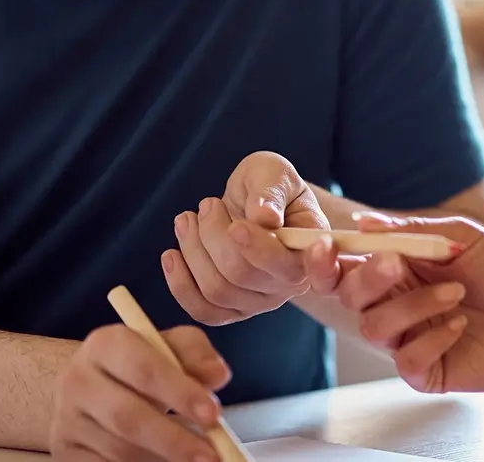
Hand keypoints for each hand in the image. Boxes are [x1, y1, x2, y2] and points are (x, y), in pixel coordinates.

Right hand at [50, 322, 230, 461]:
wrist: (91, 387)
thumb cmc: (140, 365)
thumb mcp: (169, 347)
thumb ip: (195, 354)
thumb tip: (218, 375)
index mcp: (104, 344)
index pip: (144, 369)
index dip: (180, 393)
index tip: (212, 415)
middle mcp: (77, 381)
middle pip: (127, 417)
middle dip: (174, 440)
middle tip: (211, 456)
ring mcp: (65, 420)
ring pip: (118, 450)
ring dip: (160, 458)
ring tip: (192, 460)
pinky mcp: (64, 452)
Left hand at [162, 151, 331, 324]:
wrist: (255, 203)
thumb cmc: (268, 185)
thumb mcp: (274, 172)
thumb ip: (271, 191)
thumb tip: (265, 218)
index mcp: (311, 249)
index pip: (287, 263)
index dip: (261, 251)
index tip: (237, 226)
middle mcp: (292, 283)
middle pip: (242, 274)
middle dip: (213, 234)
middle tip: (207, 204)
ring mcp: (262, 301)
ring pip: (218, 289)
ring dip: (193, 250)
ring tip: (188, 219)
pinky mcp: (235, 309)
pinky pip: (204, 311)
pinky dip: (180, 283)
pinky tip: (171, 255)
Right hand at [327, 213, 483, 393]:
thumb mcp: (462, 238)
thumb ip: (413, 232)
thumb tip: (365, 222)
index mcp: (397, 268)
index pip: (346, 266)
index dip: (326, 259)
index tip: (328, 247)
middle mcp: (396, 303)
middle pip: (350, 296)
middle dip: (367, 278)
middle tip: (396, 263)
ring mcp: (409, 338)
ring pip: (374, 328)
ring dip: (412, 305)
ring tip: (456, 292)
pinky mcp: (427, 370)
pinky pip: (406, 360)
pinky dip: (431, 339)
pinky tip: (459, 325)